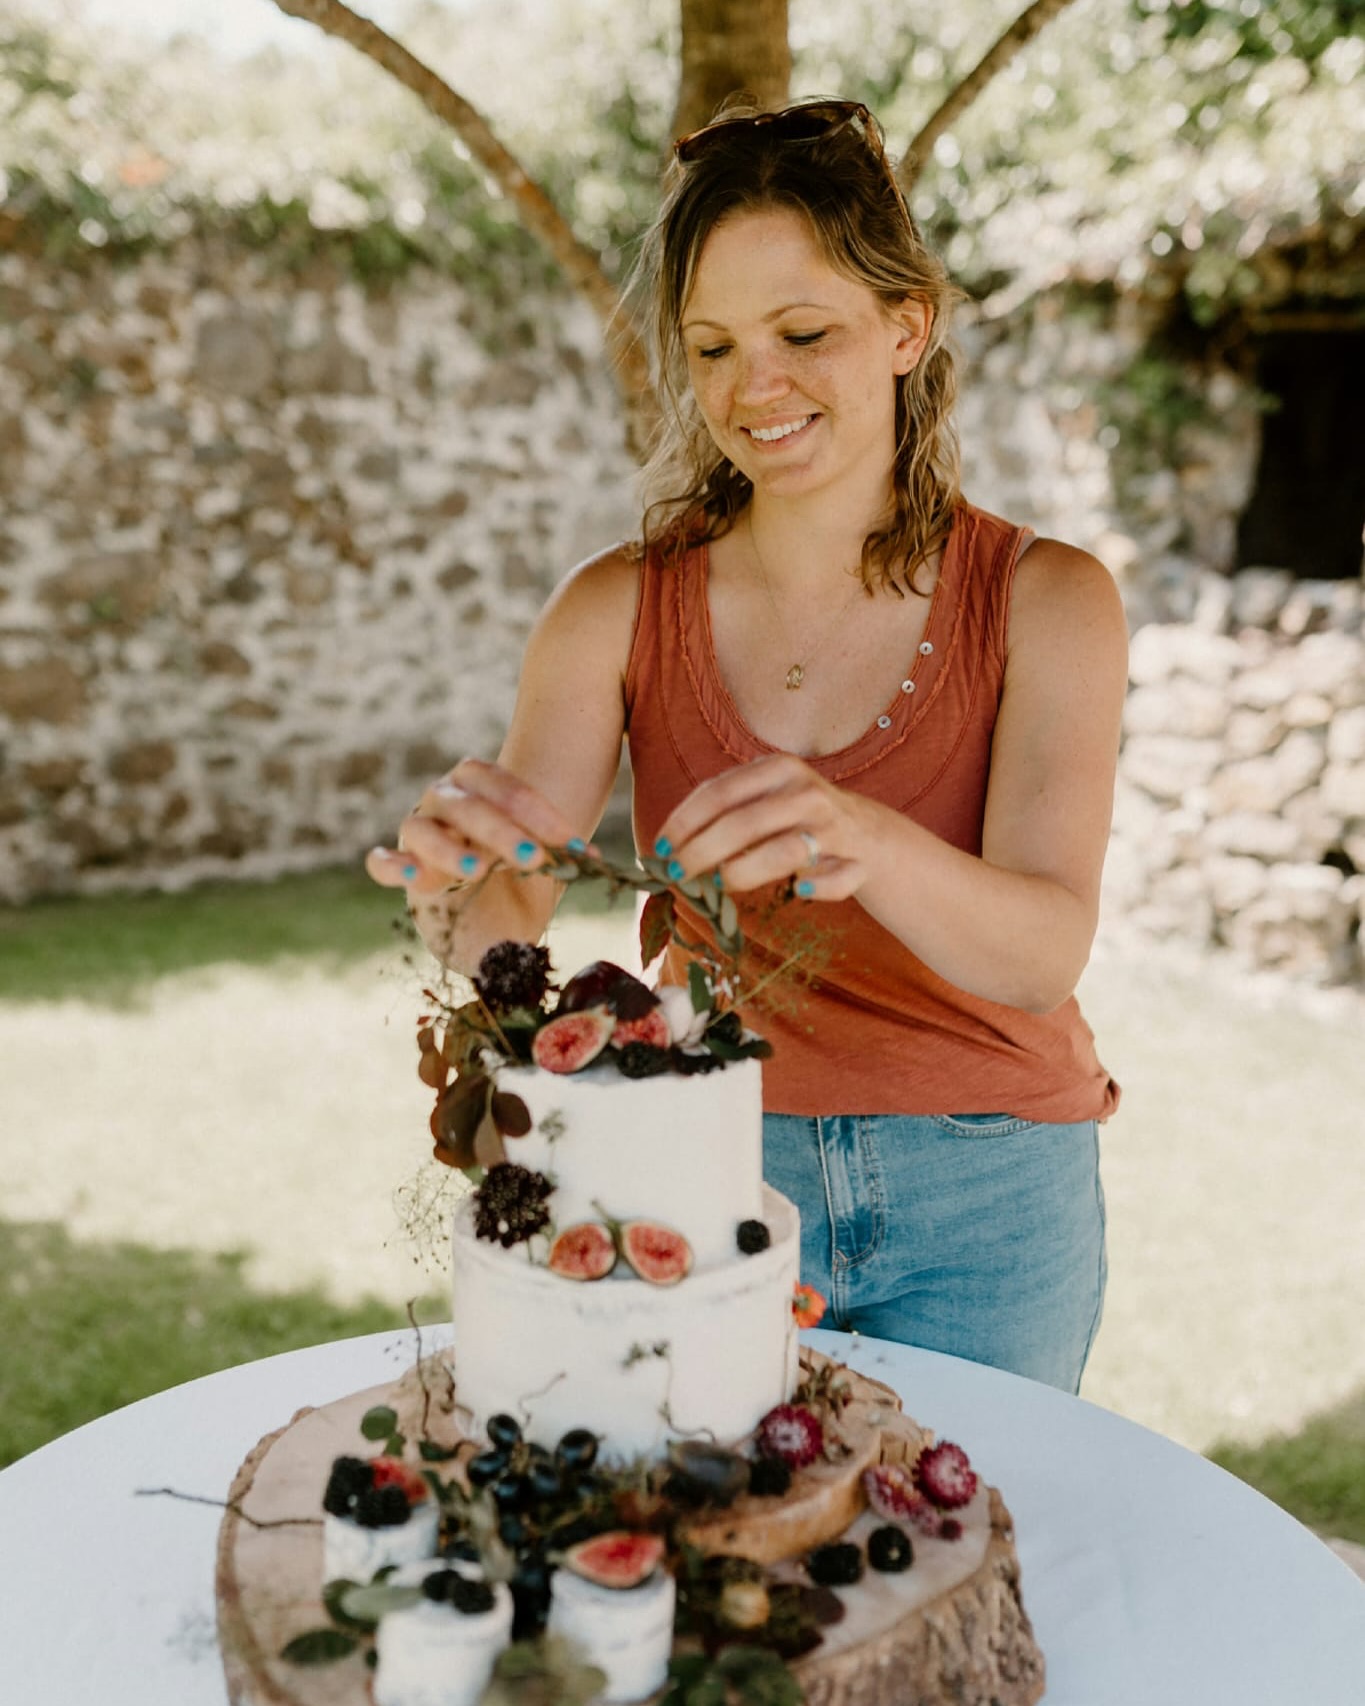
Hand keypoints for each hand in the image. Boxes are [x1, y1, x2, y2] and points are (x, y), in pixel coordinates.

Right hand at [365, 758, 589, 897]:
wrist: (486, 913)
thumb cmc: (518, 878)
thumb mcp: (544, 866)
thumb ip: (559, 858)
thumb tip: (591, 859)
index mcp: (483, 789)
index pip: (506, 787)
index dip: (541, 813)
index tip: (575, 845)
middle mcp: (446, 802)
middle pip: (468, 805)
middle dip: (503, 830)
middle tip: (534, 858)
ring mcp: (418, 832)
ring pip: (421, 827)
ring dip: (448, 847)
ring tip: (476, 868)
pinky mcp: (398, 867)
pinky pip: (380, 862)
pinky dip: (391, 865)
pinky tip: (414, 877)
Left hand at [653, 754, 868, 899]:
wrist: (868, 832)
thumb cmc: (797, 817)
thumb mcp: (763, 798)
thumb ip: (724, 810)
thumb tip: (668, 846)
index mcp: (779, 768)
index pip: (720, 792)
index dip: (684, 822)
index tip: (659, 849)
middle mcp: (807, 793)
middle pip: (744, 824)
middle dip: (701, 852)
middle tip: (676, 876)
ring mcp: (835, 826)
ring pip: (783, 853)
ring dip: (744, 872)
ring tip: (719, 883)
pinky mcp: (858, 860)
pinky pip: (832, 881)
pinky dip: (813, 889)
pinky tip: (798, 890)